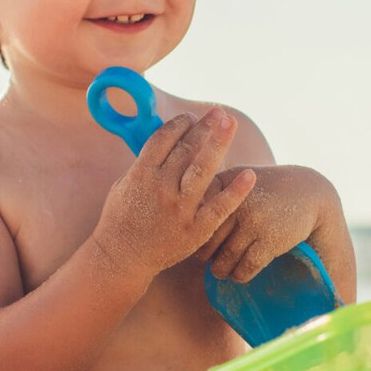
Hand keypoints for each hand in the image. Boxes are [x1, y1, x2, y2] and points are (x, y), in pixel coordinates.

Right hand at [90, 108, 256, 281]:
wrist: (122, 257)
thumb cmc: (121, 219)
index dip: (180, 124)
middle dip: (204, 126)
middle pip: (186, 148)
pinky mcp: (195, 230)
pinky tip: (249, 175)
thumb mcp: (124, 184)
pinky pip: (219, 207)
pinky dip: (235, 191)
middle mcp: (161, 188)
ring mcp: (180, 209)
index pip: (164, 138)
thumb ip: (145, 163)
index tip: (192, 117)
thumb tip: (166, 139)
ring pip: (203, 170)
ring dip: (218, 143)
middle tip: (219, 112)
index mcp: (141, 174)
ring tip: (230, 123)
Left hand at [201, 165, 335, 283]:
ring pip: (224, 260)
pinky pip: (246, 268)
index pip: (194, 216)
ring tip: (220, 270)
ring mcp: (253, 222)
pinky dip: (239, 275)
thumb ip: (211, 193)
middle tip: (205, 260)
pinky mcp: (270, 241)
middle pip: (206, 241)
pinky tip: (239, 274)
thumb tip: (180, 221)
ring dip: (221, 270)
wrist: (307, 191)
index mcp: (223, 184)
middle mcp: (235, 202)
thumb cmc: (263, 188)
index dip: (191, 232)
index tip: (192, 238)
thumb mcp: (236, 179)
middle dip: (204, 256)